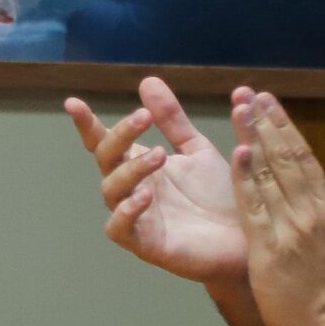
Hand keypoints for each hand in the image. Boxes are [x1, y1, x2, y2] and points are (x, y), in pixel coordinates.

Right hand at [64, 77, 246, 282]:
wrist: (251, 238)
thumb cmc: (221, 198)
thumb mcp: (197, 150)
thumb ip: (171, 119)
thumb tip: (146, 79)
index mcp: (140, 165)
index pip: (105, 142)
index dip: (87, 124)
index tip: (73, 103)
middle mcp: (132, 189)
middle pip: (106, 160)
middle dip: (120, 136)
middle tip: (144, 118)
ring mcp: (136, 218)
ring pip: (112, 191)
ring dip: (130, 169)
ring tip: (160, 155)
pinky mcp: (146, 245)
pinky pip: (120, 230)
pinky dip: (126, 212)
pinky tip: (144, 196)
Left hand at [230, 92, 324, 325]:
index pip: (304, 156)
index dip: (284, 126)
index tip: (267, 100)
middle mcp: (311, 212)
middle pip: (286, 158)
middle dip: (265, 122)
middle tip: (248, 93)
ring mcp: (291, 229)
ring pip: (269, 175)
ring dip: (253, 138)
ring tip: (239, 109)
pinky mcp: (270, 249)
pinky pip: (255, 207)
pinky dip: (246, 177)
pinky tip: (236, 151)